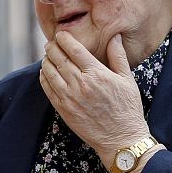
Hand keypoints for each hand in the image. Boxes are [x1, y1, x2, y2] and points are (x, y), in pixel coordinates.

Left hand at [40, 30, 151, 170]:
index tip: (61, 34)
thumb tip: (116, 36)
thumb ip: (118, 56)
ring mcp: (70, 98)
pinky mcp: (64, 110)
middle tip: (51, 42)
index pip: (75, 50)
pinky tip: (45, 72)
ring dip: (46, 61)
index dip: (64, 39)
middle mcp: (81, 84)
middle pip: (59, 59)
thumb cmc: (127, 108)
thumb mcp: (127, 79)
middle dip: (52, 47)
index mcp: (97, 74)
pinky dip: (44, 78)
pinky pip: (48, 89)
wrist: (121, 138)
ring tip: (47, 55)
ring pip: (50, 73)